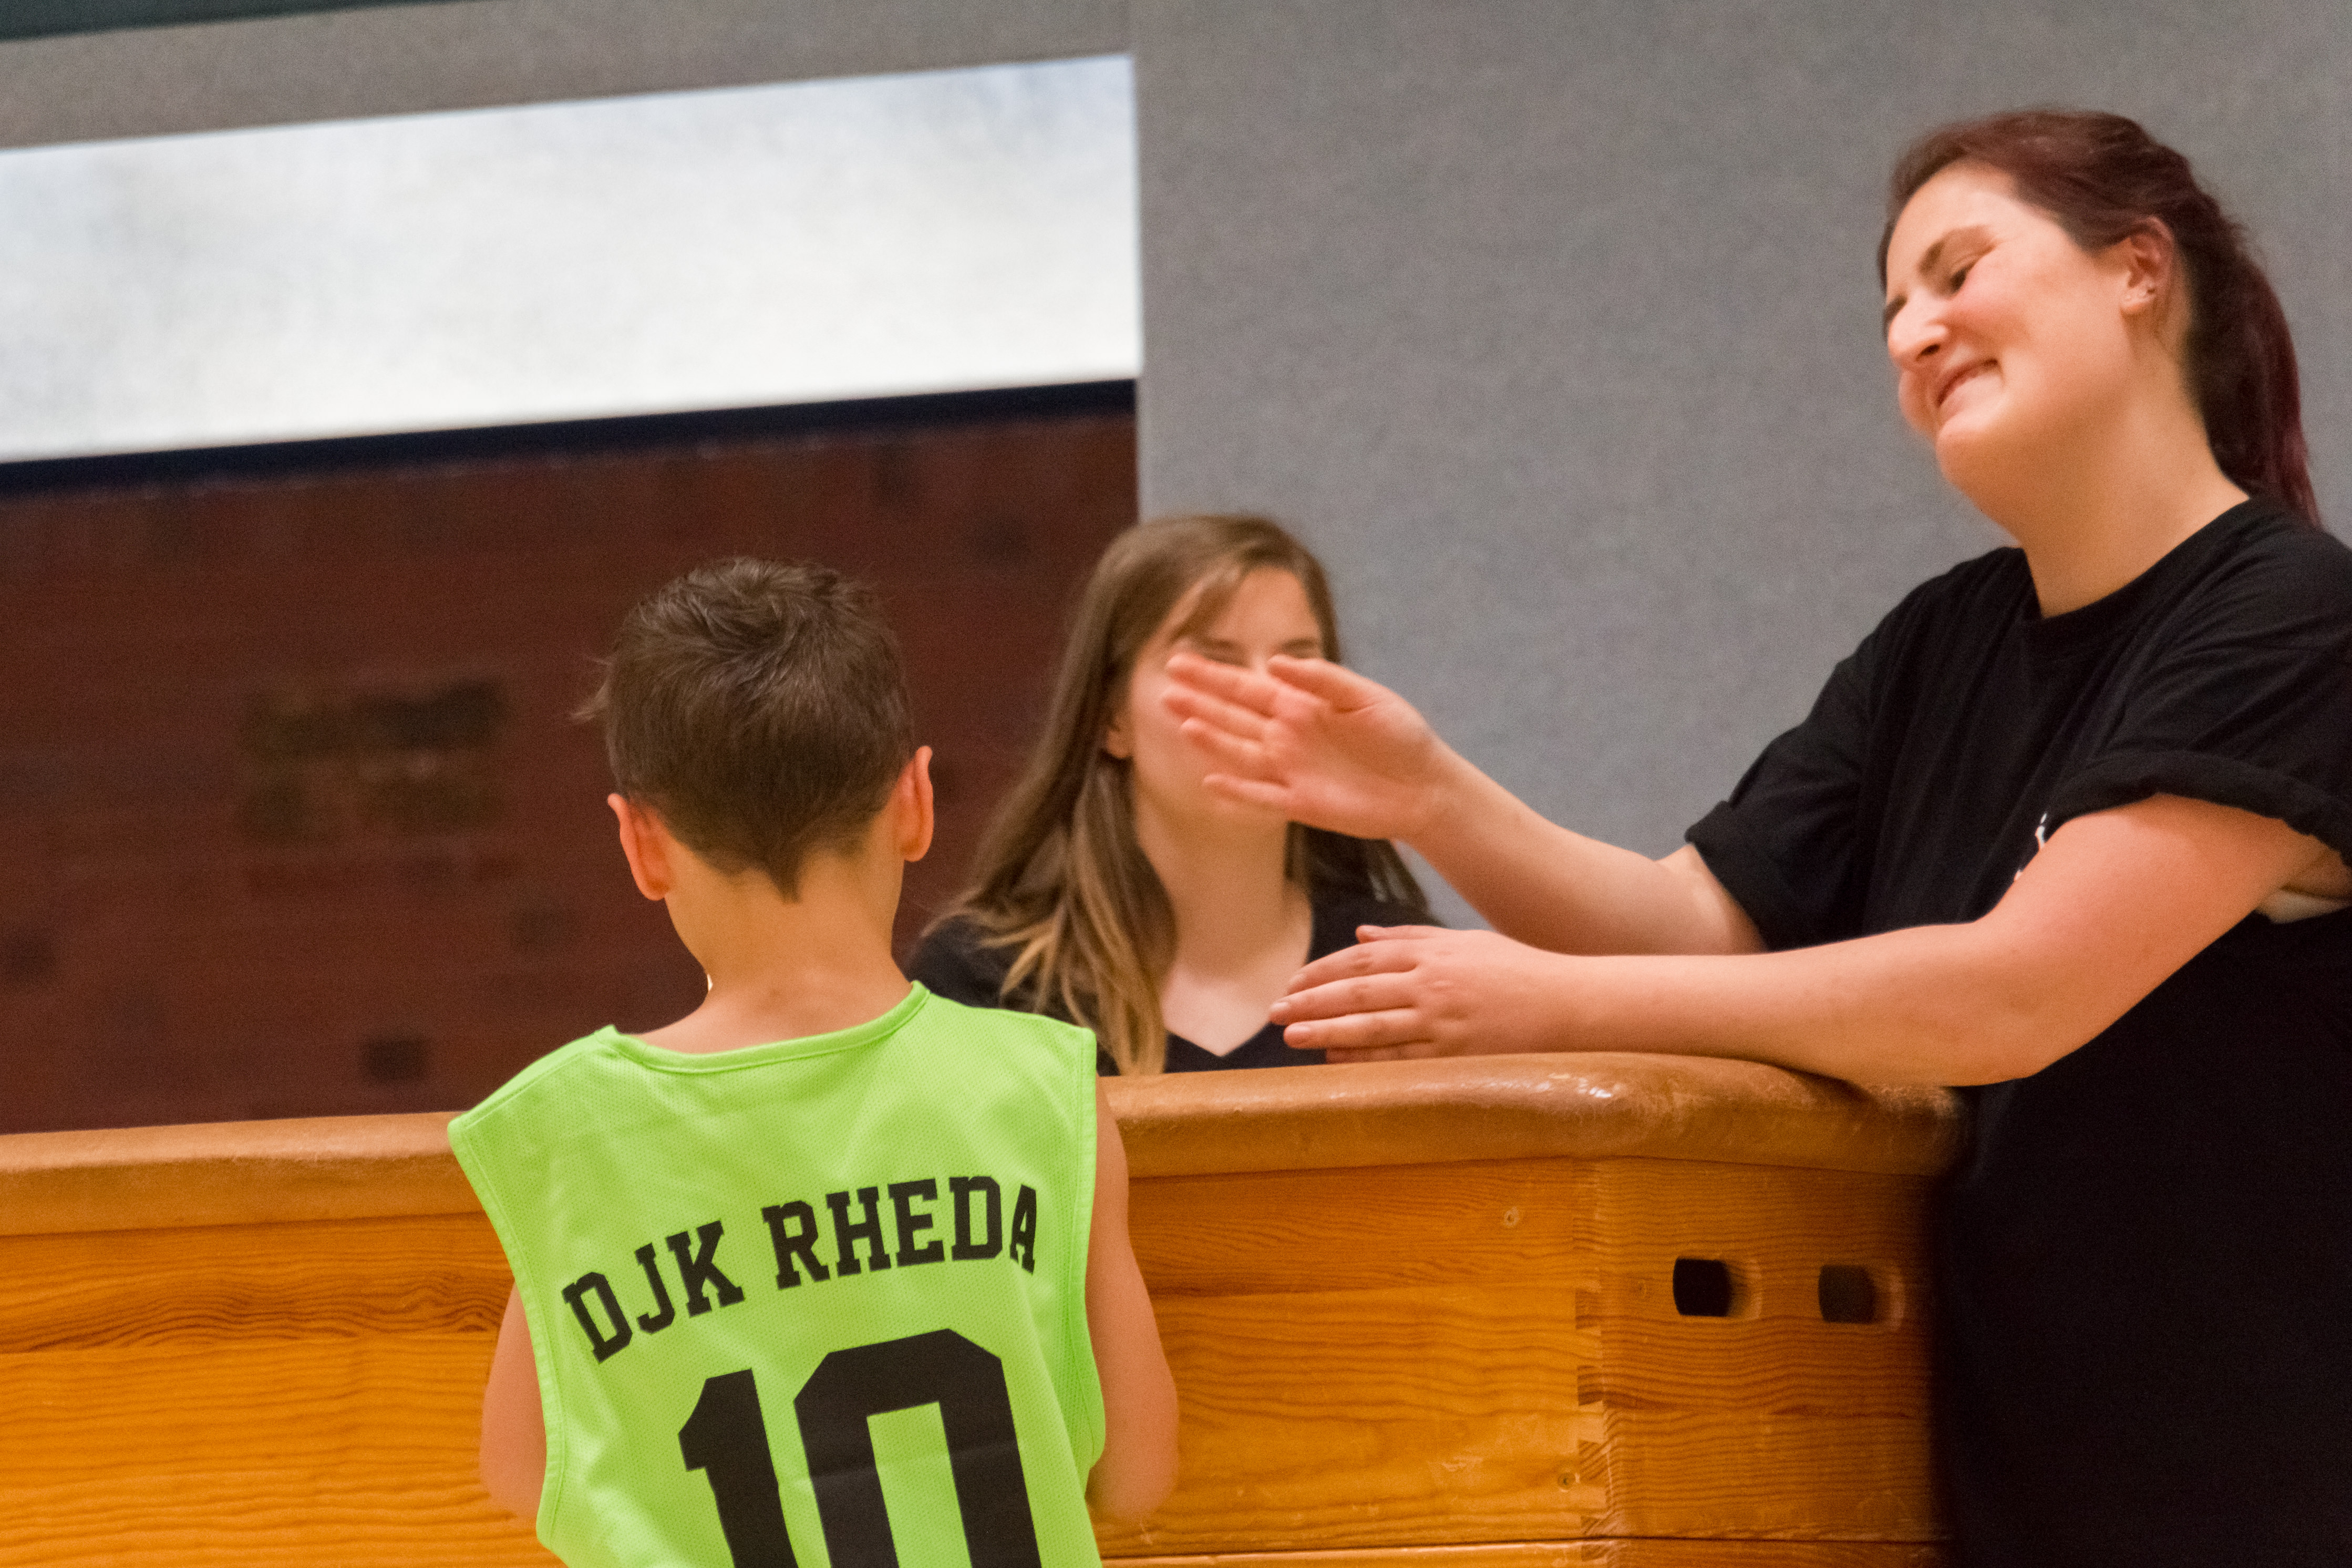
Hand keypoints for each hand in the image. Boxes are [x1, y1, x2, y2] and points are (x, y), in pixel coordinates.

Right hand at [1161, 652, 1450, 841]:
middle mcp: (1288, 735)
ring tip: (1178, 721)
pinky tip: (1210, 779)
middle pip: (1233, 716)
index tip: (1178, 661)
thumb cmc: (1401, 735)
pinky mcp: (1300, 803)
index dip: (1213, 676)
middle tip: (1163, 689)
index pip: (1247, 687)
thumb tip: (1274, 664)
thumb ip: (1322, 680)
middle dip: (1199, 702)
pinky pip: (1260, 795)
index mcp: (1302, 705)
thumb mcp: (1366, 698)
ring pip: (1239, 752)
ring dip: (1209, 739)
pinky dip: (1236, 790)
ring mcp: (1290, 770)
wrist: (1425, 786)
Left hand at [1269, 926, 1573, 1060]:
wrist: (1568, 1002)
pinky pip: (1401, 1059)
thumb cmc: (1515, 969)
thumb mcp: (1463, 942)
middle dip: (1312, 1001)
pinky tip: (1337, 1061)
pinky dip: (1366, 1060)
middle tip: (1275, 1012)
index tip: (1291, 984)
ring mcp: (1443, 1020)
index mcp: (1431, 951)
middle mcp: (1432, 982)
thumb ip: (1409, 937)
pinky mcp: (1457, 1053)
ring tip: (1292, 1036)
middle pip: (1358, 990)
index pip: (1362, 958)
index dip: (1322, 971)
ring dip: (1327, 1031)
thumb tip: (1360, 934)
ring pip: (1372, 1025)